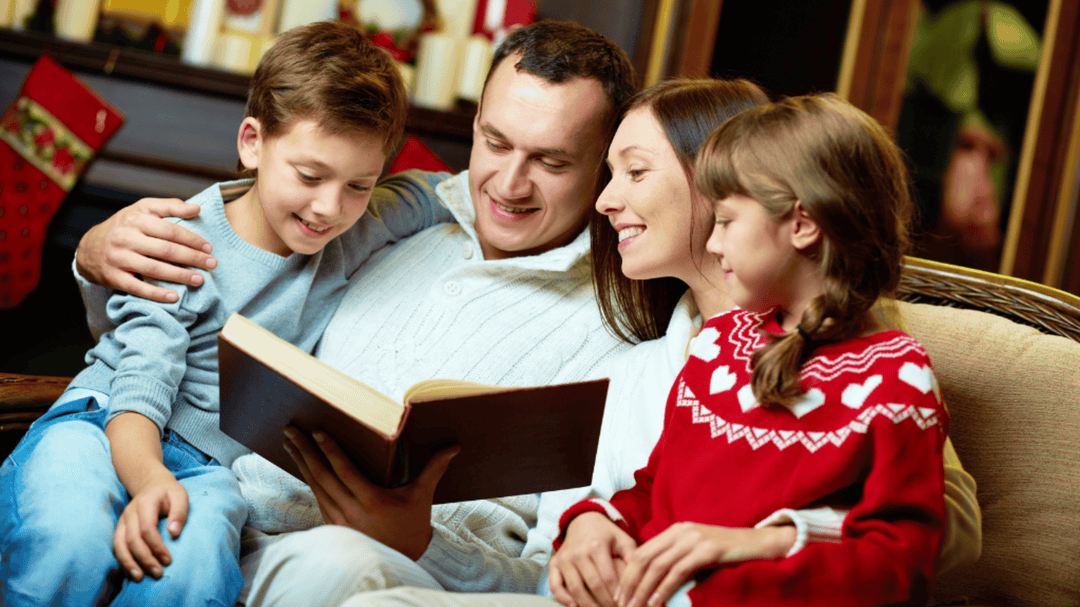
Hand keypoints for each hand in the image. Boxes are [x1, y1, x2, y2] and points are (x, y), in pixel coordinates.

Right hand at [76, 197, 215, 301]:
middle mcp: (126, 238)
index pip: (170, 230)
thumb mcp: (144, 209)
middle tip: (212, 264)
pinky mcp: (113, 276)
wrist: (90, 246)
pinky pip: (138, 287)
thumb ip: (170, 206)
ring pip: (154, 269)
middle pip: (165, 250)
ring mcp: (118, 258)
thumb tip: (197, 208)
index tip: (209, 248)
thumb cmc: (125, 225)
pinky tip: (175, 297)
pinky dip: (157, 294)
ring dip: (179, 276)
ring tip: (199, 280)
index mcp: (136, 219)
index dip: (192, 239)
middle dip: (192, 258)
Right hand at [113, 470, 188, 580]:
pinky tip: (131, 572)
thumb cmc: (169, 493)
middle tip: (158, 573)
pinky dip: (123, 560)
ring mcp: (122, 521)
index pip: (147, 529)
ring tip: (139, 578)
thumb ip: (179, 512)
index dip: (156, 546)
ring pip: (119, 545)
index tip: (168, 560)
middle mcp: (129, 513)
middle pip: (132, 539)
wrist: (152, 485)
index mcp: (145, 503)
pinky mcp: (119, 528)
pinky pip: (116, 546)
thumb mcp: (180, 496)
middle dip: (144, 558)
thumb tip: (174, 533)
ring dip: (128, 562)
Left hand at [283, 426, 456, 559]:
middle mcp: (351, 510)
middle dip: (304, 451)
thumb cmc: (412, 525)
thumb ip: (434, 469)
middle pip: (322, 476)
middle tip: (291, 430)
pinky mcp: (333, 524)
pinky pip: (317, 497)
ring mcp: (339, 519)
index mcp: (372, 501)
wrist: (400, 559)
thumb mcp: (422, 496)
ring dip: (301, 462)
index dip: (329, 450)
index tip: (316, 431)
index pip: (344, 471)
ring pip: (315, 486)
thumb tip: (453, 446)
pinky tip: (301, 465)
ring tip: (289, 442)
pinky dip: (307, 478)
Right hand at [548, 512, 635, 606]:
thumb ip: (633, 558)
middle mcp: (578, 552)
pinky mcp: (554, 563)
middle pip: (593, 585)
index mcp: (597, 546)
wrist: (583, 520)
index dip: (618, 595)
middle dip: (606, 603)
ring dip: (588, 605)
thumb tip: (639, 581)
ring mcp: (564, 558)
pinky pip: (555, 585)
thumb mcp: (623, 540)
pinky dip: (563, 599)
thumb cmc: (606, 534)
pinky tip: (575, 606)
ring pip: (575, 588)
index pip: (608, 578)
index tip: (625, 604)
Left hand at [616, 522, 795, 606]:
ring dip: (644, 589)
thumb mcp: (696, 552)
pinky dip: (665, 587)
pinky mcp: (708, 549)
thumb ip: (676, 561)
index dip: (627, 574)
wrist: (760, 544)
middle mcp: (680, 531)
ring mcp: (694, 538)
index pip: (641, 552)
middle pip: (644, 558)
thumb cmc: (727, 553)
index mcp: (674, 530)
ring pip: (658, 566)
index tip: (620, 594)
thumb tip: (652, 585)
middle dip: (630, 583)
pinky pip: (679, 570)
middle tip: (622, 604)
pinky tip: (657, 601)